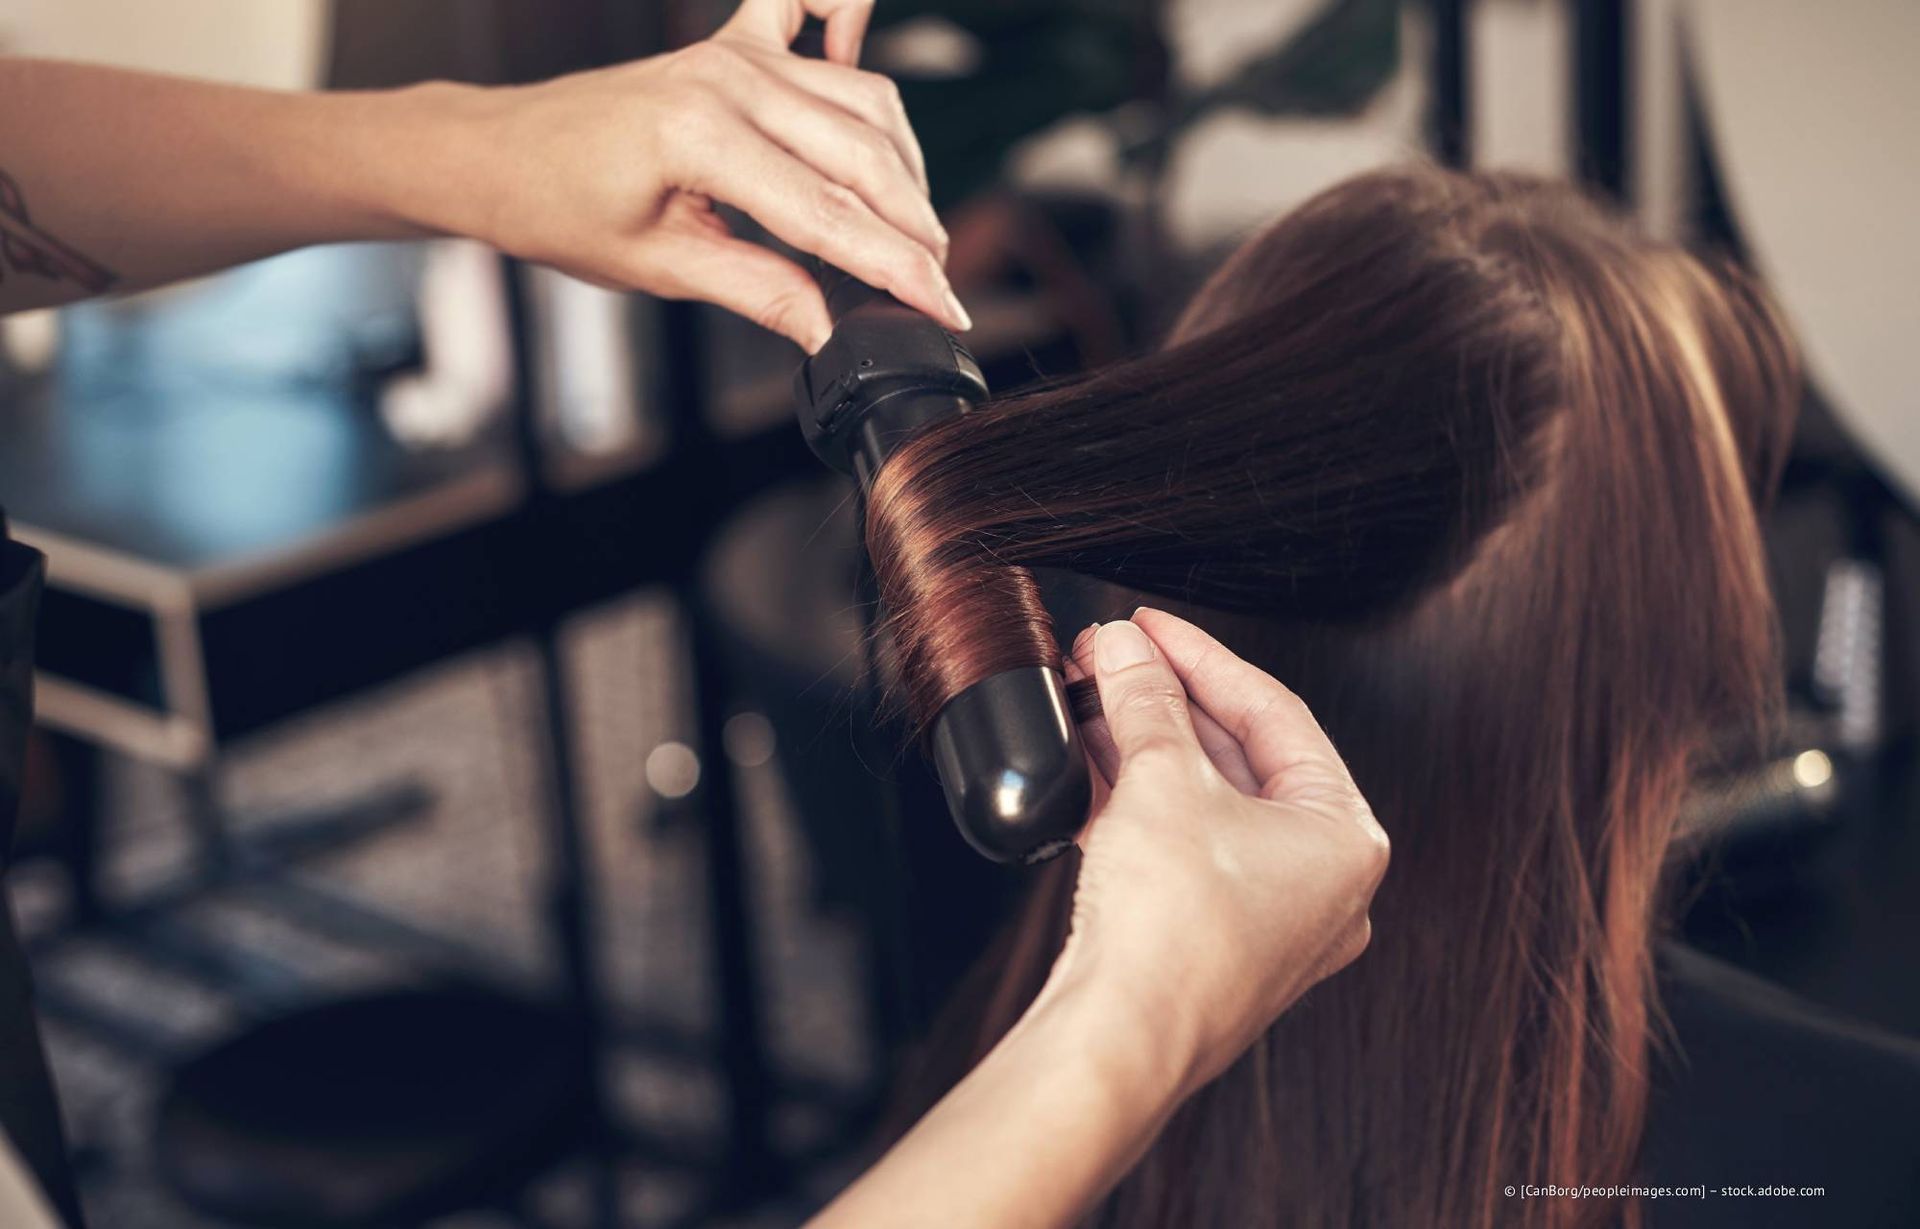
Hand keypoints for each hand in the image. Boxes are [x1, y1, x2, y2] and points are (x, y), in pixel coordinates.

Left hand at [428, 0, 960, 350]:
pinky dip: (850, 18)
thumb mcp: (659, 269)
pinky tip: (862, 51)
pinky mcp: (731, 42)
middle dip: (913, 227)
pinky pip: (810, 9)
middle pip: (862, 155)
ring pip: (863, 99)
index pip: (829, 215)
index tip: (944, 309)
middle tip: (941, 283)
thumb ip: (759, 293)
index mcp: (701, 137)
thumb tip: (831, 333)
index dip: (896, 270)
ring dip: (901, 163)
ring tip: (913, 228)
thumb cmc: (558, 209)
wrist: (499, 154)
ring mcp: (733, 53)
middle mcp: (727, 80)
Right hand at [1049, 609, 1389, 1093]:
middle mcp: (1320, 883)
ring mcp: (1268, 919)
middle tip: (1112, 658)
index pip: (1275, 713)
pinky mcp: (1212, 943)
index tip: (1149, 625)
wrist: (1122, 1038)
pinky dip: (1138, 805)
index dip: (1202, 656)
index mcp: (1345, 839)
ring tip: (1091, 701)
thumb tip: (1123, 646)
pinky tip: (1089, 768)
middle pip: (1240, 757)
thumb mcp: (1161, 781)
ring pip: (1206, 805)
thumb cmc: (1173, 933)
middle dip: (1167, 702)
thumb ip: (1144, 698)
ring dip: (1146, 748)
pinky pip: (1182, 850)